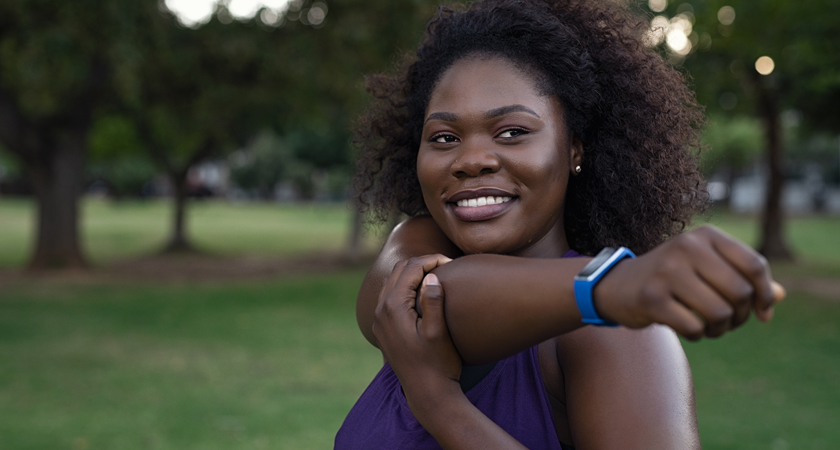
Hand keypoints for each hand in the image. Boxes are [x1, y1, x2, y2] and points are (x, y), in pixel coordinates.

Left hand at [372, 255, 461, 399]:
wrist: (427, 393)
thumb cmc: (438, 364)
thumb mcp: (438, 333)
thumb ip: (433, 302)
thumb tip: (430, 276)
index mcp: (393, 307)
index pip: (411, 268)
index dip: (432, 260)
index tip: (453, 263)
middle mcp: (381, 310)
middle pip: (399, 270)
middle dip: (422, 263)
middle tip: (446, 266)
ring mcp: (379, 320)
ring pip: (392, 281)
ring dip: (412, 273)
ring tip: (436, 275)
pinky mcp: (383, 328)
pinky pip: (389, 296)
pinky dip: (404, 286)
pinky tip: (421, 292)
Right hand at [594, 225, 786, 339]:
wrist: (617, 286)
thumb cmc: (671, 278)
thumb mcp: (706, 269)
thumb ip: (742, 279)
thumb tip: (779, 296)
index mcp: (704, 235)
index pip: (754, 265)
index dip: (765, 294)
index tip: (763, 312)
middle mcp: (686, 247)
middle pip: (740, 292)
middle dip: (741, 316)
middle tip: (728, 322)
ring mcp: (667, 271)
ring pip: (720, 313)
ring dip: (720, 329)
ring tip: (709, 327)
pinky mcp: (652, 297)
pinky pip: (695, 327)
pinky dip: (698, 335)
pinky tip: (689, 329)